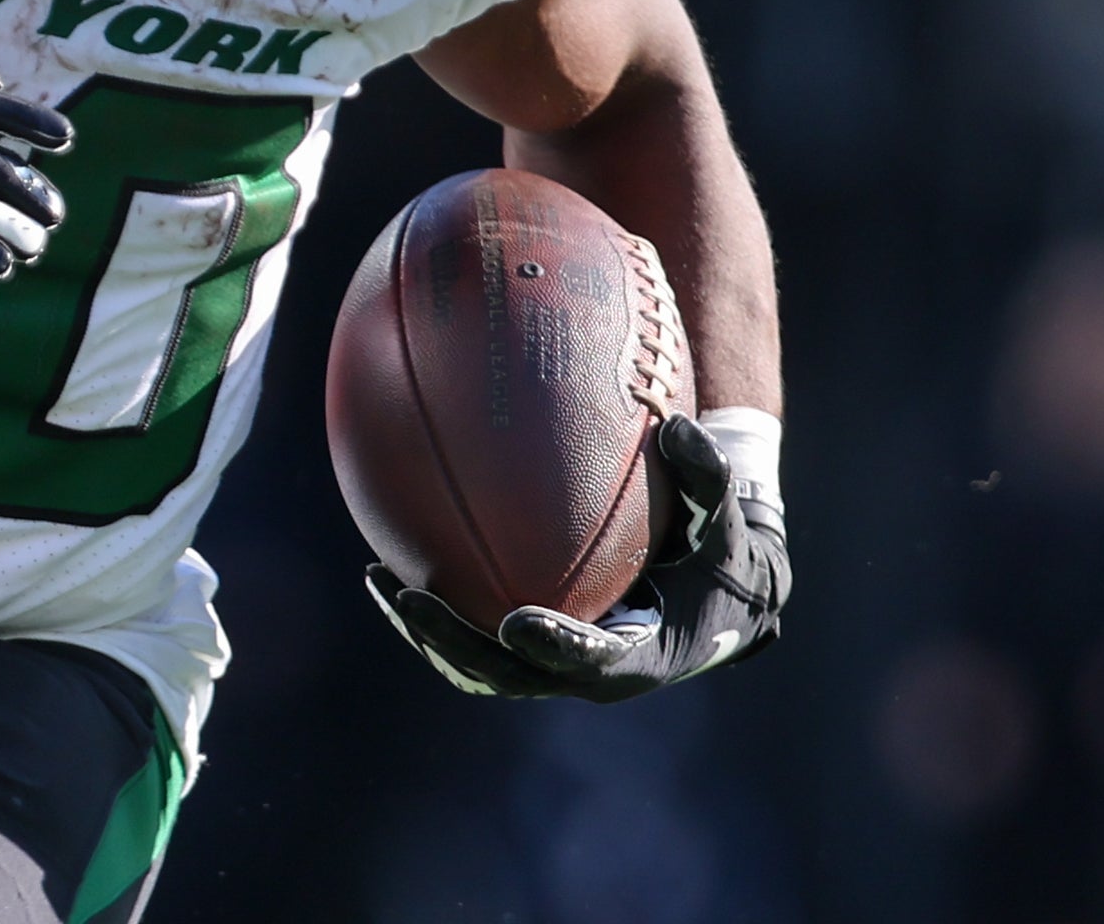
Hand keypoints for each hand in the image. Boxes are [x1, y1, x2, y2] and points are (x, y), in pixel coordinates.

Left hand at [367, 414, 788, 700]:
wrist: (714, 593)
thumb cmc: (718, 550)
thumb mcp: (722, 518)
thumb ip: (706, 478)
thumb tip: (678, 428)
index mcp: (639, 653)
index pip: (591, 662)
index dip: (553, 647)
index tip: (516, 622)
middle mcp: (586, 670)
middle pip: (510, 673)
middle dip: (458, 643)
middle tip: (416, 599)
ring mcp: (551, 662)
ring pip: (478, 662)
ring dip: (429, 631)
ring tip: (381, 581)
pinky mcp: (528, 643)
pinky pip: (471, 633)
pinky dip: (433, 607)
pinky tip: (389, 559)